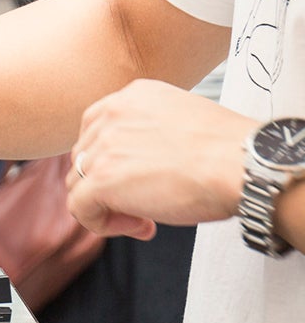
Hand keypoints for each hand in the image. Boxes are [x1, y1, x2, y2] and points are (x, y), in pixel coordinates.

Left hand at [66, 79, 254, 238]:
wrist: (244, 164)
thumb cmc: (227, 151)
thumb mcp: (180, 123)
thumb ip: (147, 134)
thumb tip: (130, 165)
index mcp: (132, 96)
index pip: (95, 130)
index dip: (109, 161)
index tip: (136, 179)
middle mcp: (112, 115)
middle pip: (84, 159)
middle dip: (108, 186)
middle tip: (143, 203)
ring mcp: (104, 146)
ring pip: (78, 184)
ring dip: (107, 206)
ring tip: (145, 218)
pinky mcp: (102, 179)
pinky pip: (80, 208)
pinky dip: (101, 224)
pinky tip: (140, 226)